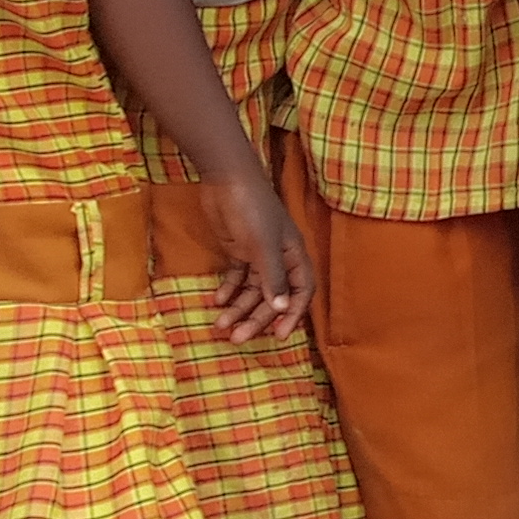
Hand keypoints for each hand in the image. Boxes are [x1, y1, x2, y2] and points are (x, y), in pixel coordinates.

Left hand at [202, 171, 309, 342]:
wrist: (226, 179)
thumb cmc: (252, 208)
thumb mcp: (263, 245)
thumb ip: (273, 277)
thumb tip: (283, 308)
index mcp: (293, 254)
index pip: (301, 291)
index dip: (293, 314)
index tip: (279, 336)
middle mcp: (279, 257)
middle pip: (272, 296)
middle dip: (256, 318)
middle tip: (238, 338)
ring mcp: (258, 254)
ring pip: (252, 290)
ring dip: (238, 308)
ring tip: (221, 326)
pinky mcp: (239, 249)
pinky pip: (237, 277)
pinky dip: (228, 290)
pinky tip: (217, 300)